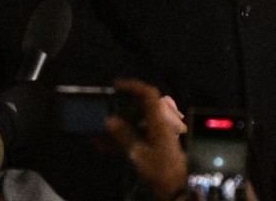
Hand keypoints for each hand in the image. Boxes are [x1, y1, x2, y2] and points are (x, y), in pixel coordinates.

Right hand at [105, 80, 187, 200]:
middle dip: (120, 106)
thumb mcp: (139, 153)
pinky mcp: (153, 146)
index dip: (134, 86)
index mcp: (159, 120)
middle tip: (104, 108)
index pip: (148, 95)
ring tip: (97, 131)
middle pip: (140, 107)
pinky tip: (102, 147)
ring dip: (117, 126)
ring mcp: (156, 135)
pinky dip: (120, 140)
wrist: (177, 189)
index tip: (116, 86)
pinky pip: (135, 137)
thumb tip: (109, 120)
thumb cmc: (161, 169)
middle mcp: (159, 124)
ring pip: (134, 124)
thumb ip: (124, 135)